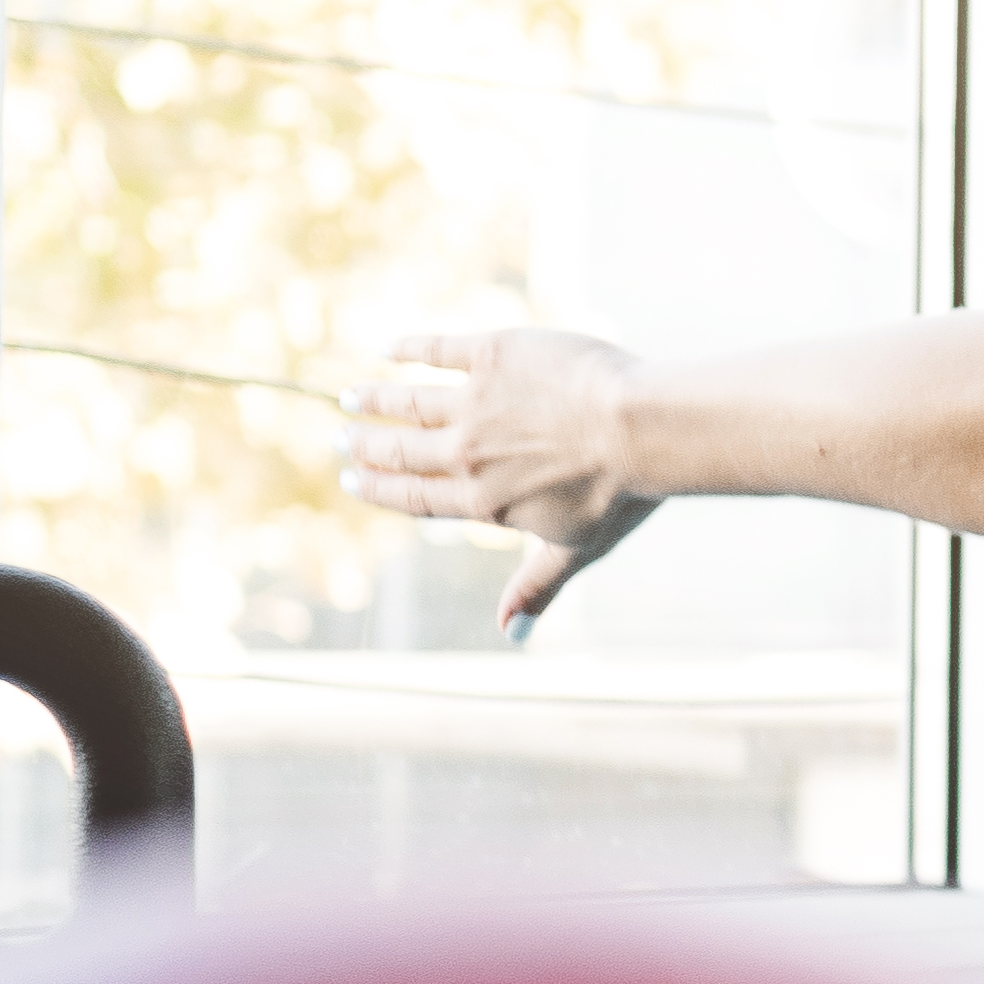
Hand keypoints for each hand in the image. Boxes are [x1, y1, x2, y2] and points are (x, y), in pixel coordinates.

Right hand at [348, 325, 658, 634]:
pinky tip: (388, 348)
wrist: (643, 428)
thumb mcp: (577, 548)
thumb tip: (511, 635)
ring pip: (408, 401)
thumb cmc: (620, 494)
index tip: (351, 481)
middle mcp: (467, 454)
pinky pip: (437, 350)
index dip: (379, 489)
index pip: (415, 498)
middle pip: (401, 450)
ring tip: (351, 396)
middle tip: (341, 439)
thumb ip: (537, 587)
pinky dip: (407, 348)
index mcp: (482, 502)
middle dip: (365, 446)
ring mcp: (477, 402)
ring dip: (375, 399)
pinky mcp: (495, 355)